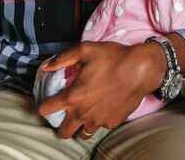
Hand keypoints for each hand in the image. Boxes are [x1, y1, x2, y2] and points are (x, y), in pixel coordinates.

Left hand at [36, 41, 165, 138]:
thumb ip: (62, 58)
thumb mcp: (85, 50)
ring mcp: (98, 120)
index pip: (45, 110)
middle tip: (65, 114)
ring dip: (80, 126)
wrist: (141, 69)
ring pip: (82, 134)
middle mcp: (83, 113)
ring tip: (84, 114)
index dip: (43, 106)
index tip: (46, 102)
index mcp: (72, 97)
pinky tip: (102, 108)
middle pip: (63, 132)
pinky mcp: (112, 122)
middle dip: (60, 125)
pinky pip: (100, 127)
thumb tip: (45, 66)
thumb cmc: (113, 58)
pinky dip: (98, 120)